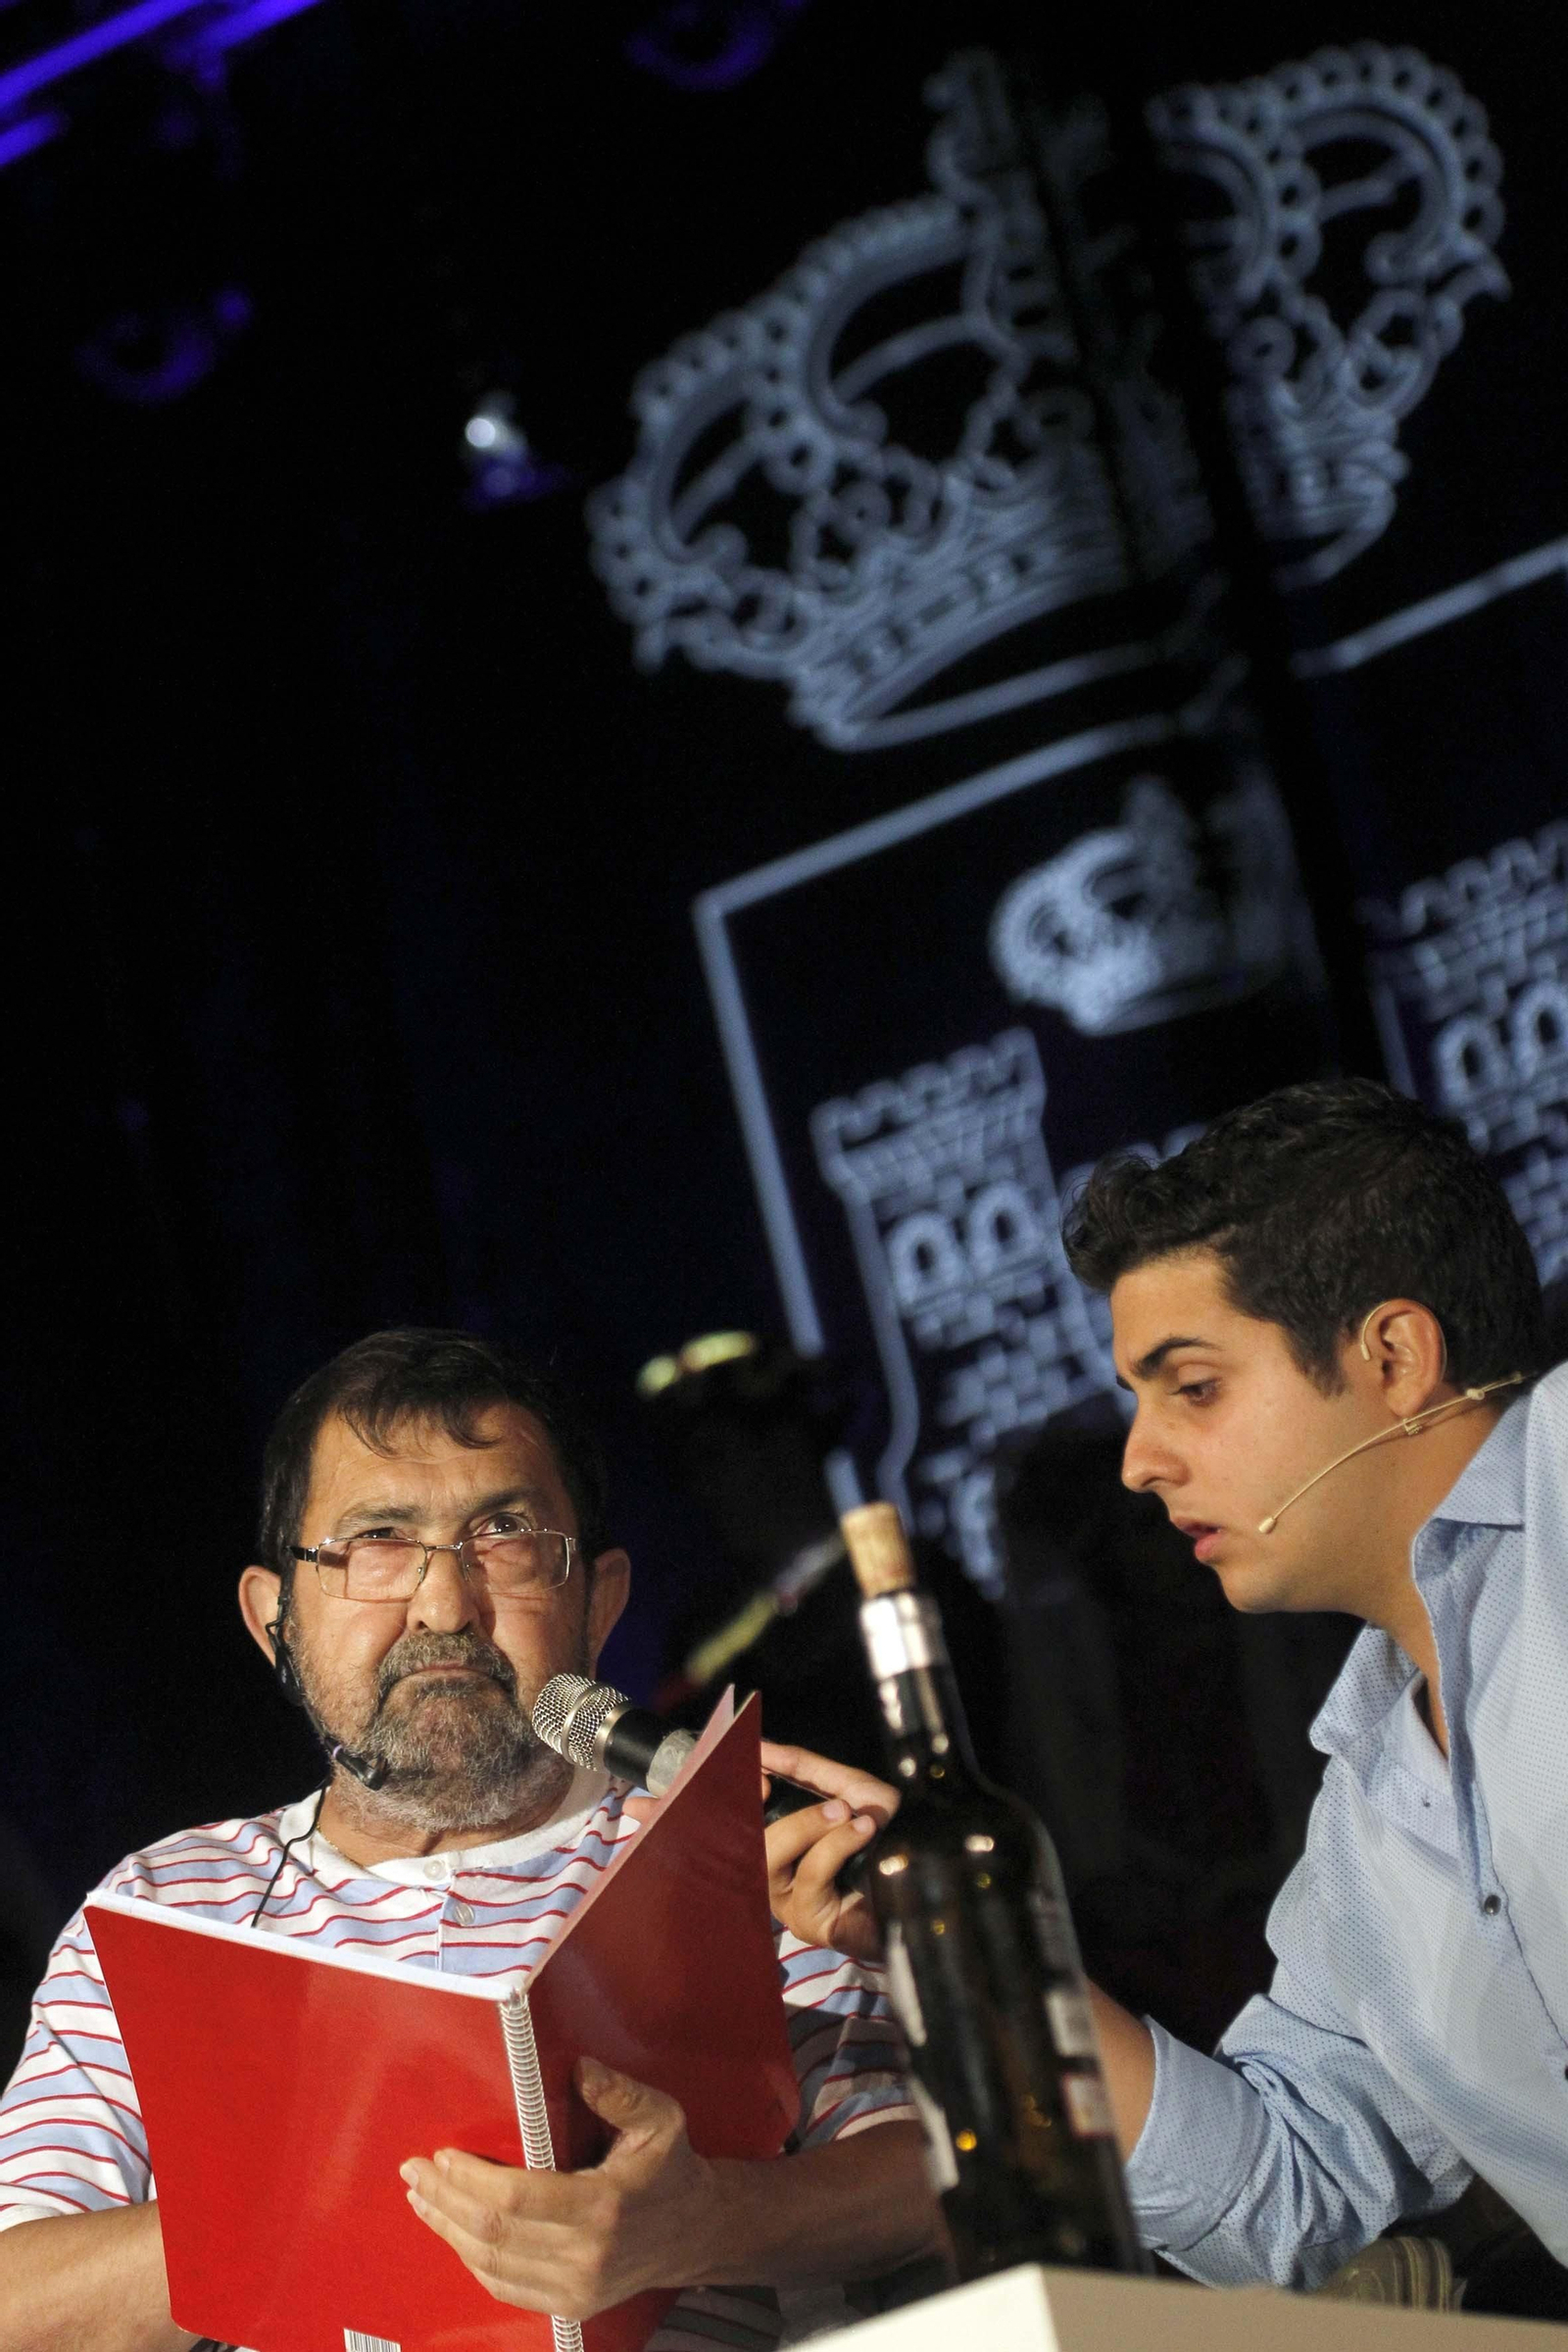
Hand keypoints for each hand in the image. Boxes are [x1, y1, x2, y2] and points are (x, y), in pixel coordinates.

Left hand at [401, 2057, 713, 2319]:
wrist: (695, 2233)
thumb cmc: (670, 2167)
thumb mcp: (661, 2118)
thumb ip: (619, 2093)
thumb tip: (577, 2066)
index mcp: (604, 2205)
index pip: (518, 2198)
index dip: (471, 2179)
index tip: (442, 2154)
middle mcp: (586, 2255)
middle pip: (493, 2233)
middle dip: (444, 2200)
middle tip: (414, 2172)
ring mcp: (576, 2288)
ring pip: (491, 2264)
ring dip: (448, 2230)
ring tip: (420, 2199)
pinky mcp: (570, 2305)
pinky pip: (505, 2287)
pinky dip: (471, 2259)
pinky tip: (452, 2232)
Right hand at [760, 1740, 896, 1963]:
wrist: (924, 1873)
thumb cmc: (884, 1833)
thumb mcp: (848, 1788)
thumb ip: (803, 1767)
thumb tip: (761, 1747)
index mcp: (778, 1840)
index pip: (738, 1819)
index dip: (741, 1796)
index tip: (763, 1779)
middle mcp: (774, 1872)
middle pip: (751, 1839)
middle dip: (792, 1815)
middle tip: (834, 1804)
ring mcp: (786, 1901)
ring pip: (771, 1856)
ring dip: (811, 1827)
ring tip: (849, 1817)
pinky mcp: (806, 1922)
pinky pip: (809, 1875)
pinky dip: (837, 1846)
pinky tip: (863, 1834)